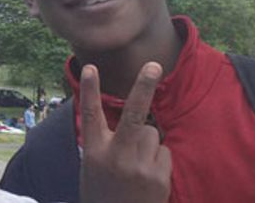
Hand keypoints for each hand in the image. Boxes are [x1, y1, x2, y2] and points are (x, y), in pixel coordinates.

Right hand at [79, 62, 170, 202]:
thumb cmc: (104, 194)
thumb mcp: (92, 169)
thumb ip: (104, 145)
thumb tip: (130, 121)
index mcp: (94, 153)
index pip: (91, 115)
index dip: (90, 90)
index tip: (90, 67)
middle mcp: (116, 157)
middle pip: (134, 114)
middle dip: (144, 87)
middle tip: (153, 65)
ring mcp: (139, 167)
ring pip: (153, 133)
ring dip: (149, 142)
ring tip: (138, 165)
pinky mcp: (158, 178)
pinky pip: (164, 152)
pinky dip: (159, 160)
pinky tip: (149, 177)